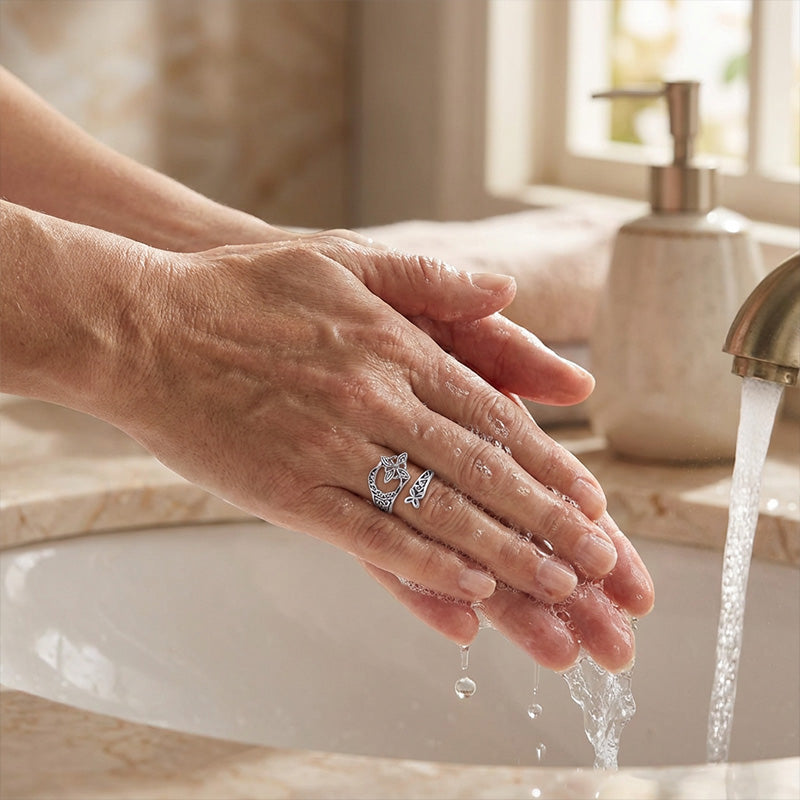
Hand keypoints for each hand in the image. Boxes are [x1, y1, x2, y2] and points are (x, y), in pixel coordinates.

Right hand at [103, 233, 651, 671]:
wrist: (143, 326)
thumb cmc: (238, 291)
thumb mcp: (340, 258)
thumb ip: (429, 277)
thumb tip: (506, 288)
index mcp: (393, 347)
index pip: (492, 414)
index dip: (548, 462)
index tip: (590, 500)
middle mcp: (376, 398)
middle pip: (481, 469)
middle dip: (548, 519)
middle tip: (600, 561)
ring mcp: (333, 448)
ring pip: (439, 510)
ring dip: (507, 552)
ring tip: (560, 588)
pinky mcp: (288, 491)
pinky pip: (371, 536)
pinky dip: (428, 565)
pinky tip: (470, 590)